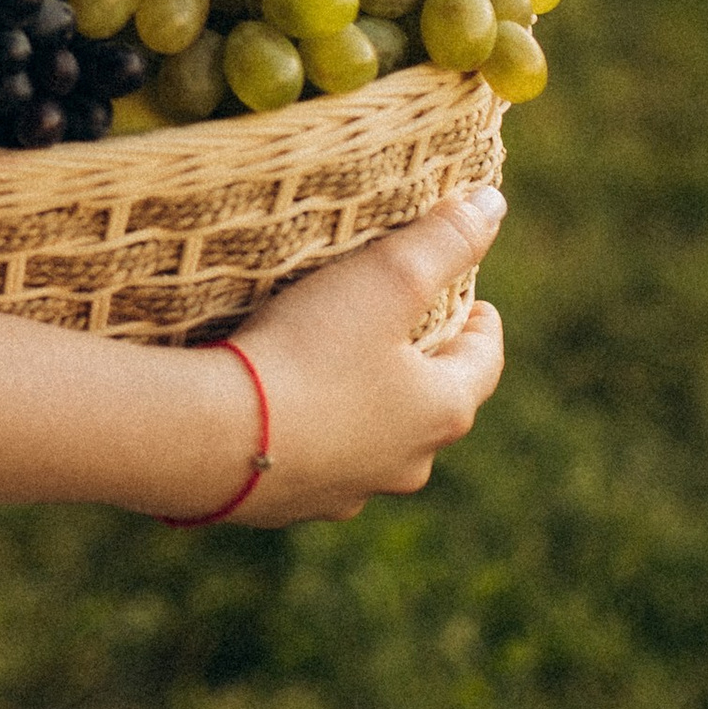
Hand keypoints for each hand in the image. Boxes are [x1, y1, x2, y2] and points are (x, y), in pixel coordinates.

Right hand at [207, 182, 505, 525]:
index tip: (470, 298)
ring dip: (363, 405)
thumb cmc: (309, 352)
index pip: (484, 361)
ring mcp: (348, 490)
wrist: (214, 438)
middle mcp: (406, 463)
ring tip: (331, 364)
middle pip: (429, 404)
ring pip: (372, 441)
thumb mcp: (385, 279)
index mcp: (441, 411)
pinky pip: (311, 463)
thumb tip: (493, 204)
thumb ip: (443, 241)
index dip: (480, 323)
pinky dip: (307, 434)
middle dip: (418, 363)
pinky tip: (274, 411)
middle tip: (394, 322)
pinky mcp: (288, 505)